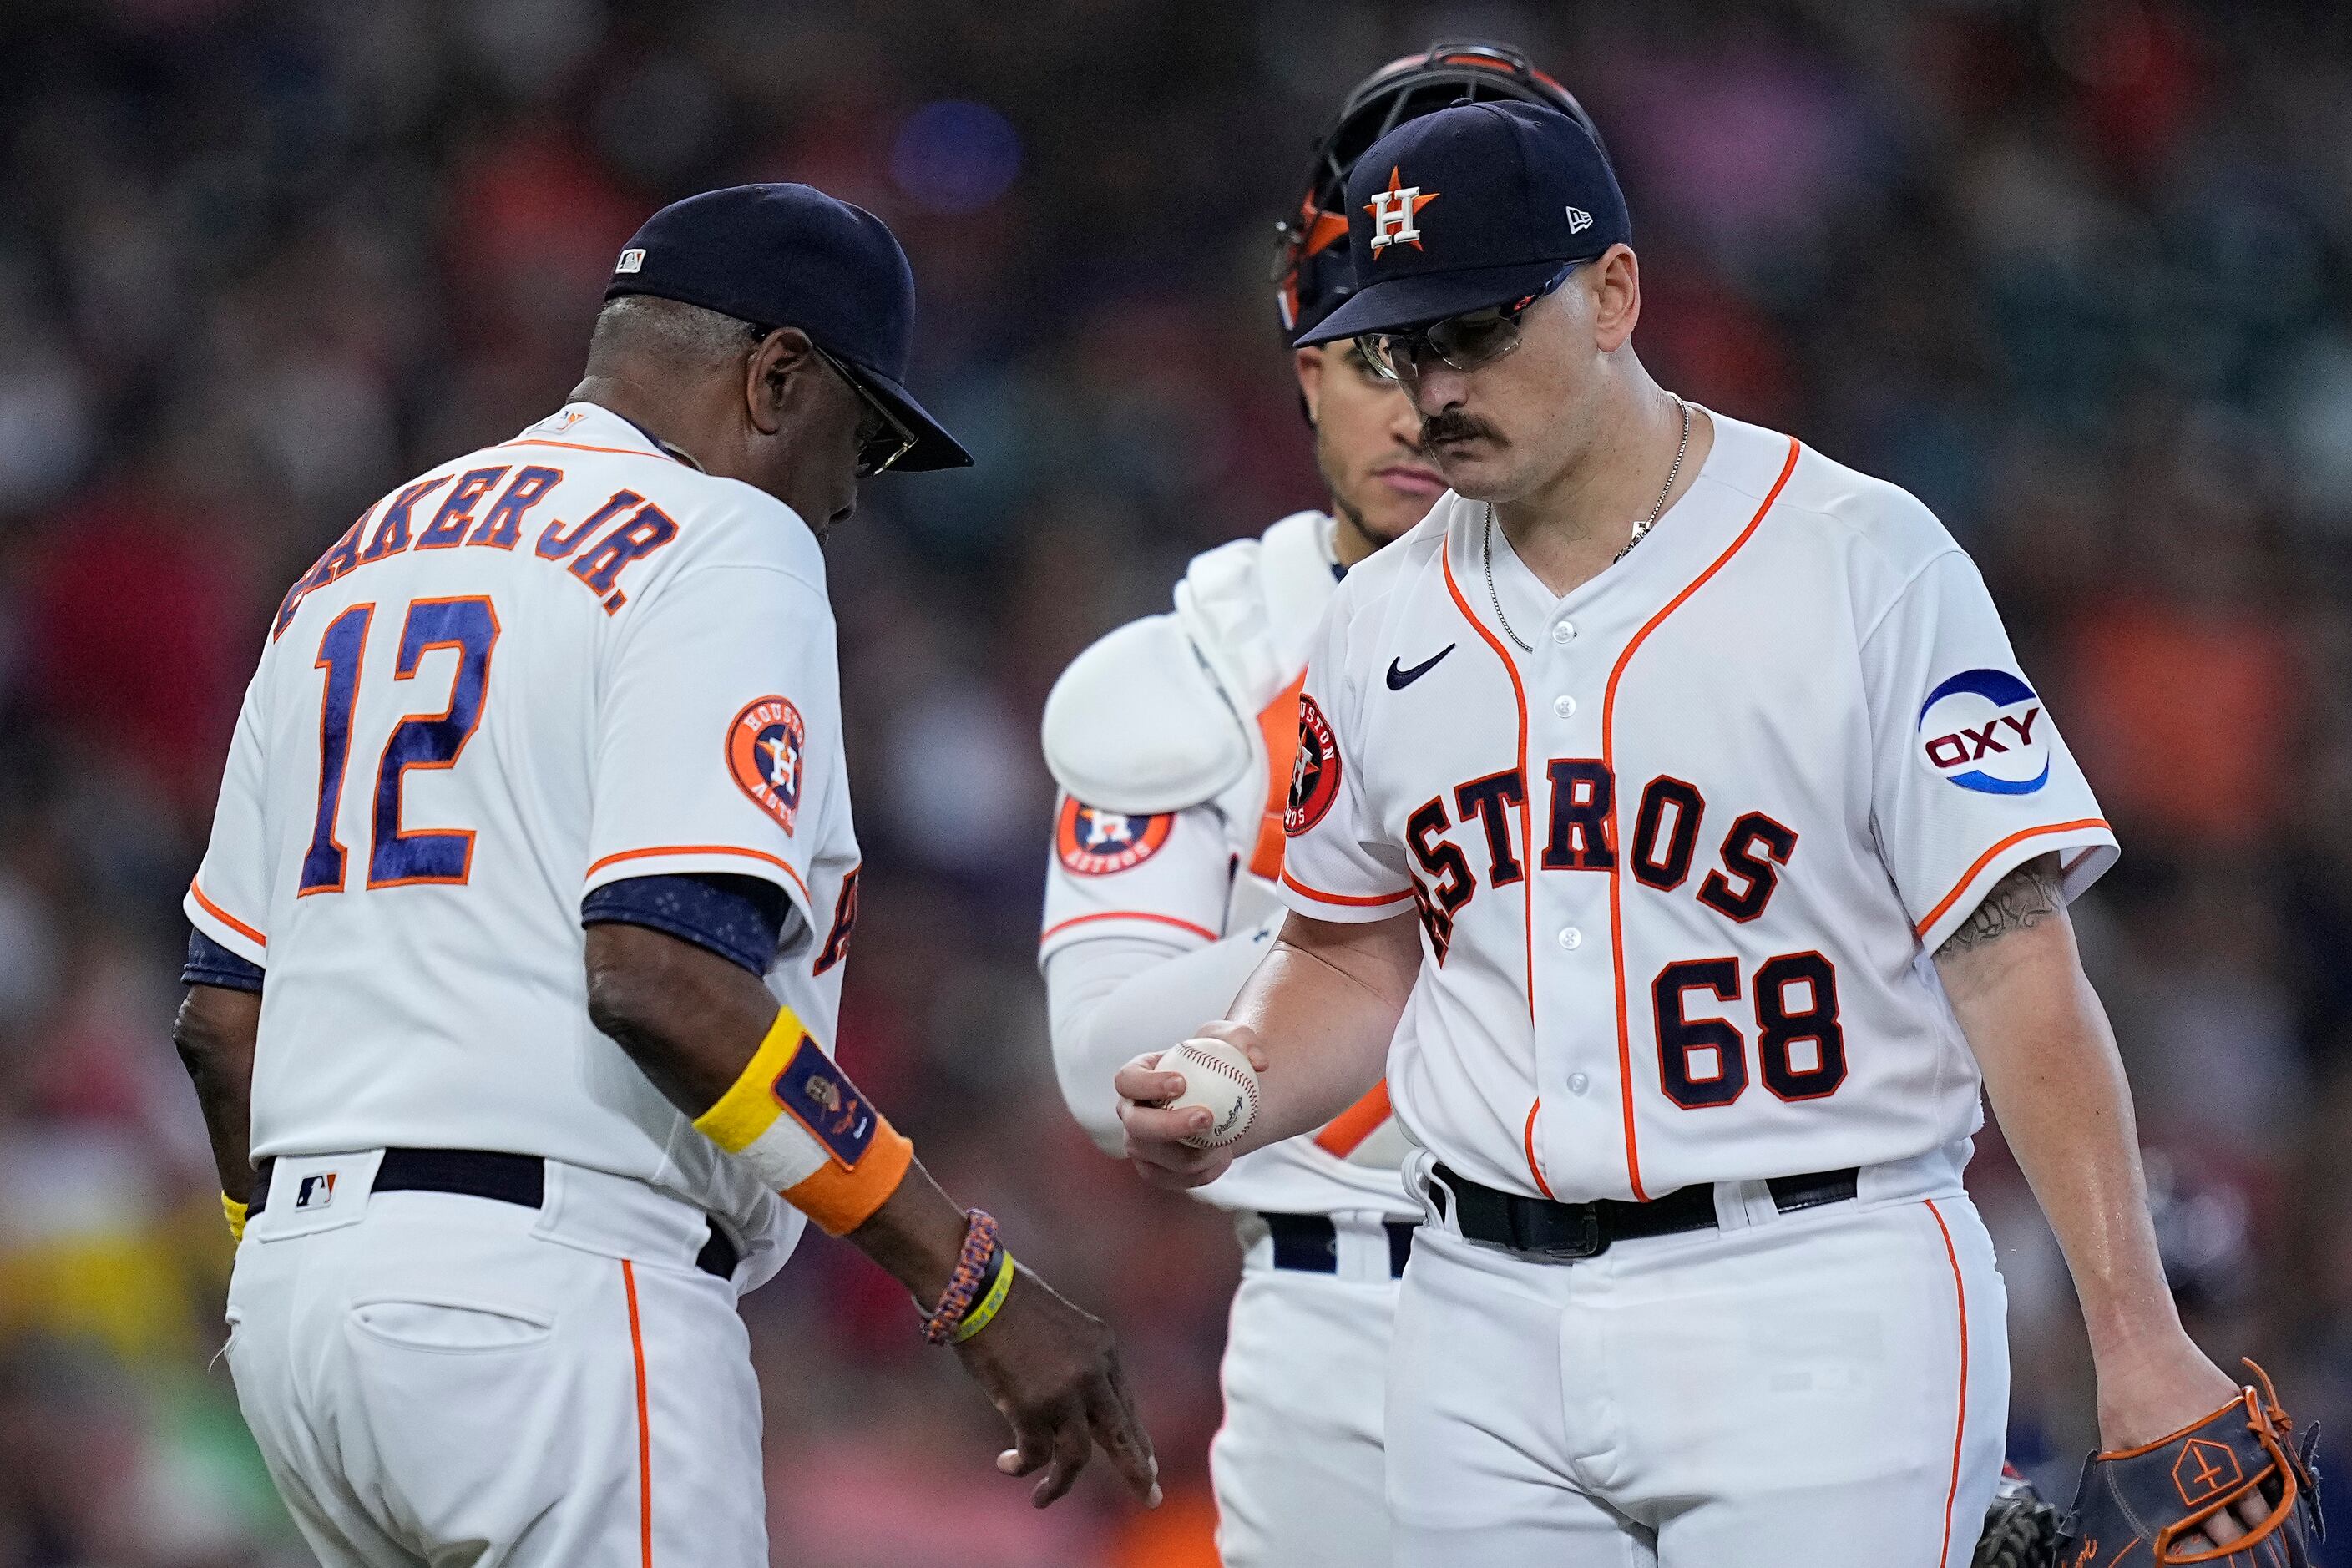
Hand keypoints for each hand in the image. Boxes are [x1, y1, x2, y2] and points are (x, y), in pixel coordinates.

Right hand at [954, 1262, 1158, 1508]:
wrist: (979, 1289)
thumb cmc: (1011, 1304)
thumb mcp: (1061, 1329)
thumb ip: (1077, 1364)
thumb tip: (1078, 1408)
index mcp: (1104, 1348)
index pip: (1125, 1403)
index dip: (1135, 1436)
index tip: (1147, 1463)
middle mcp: (1093, 1372)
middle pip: (1122, 1434)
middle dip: (1136, 1469)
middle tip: (1150, 1497)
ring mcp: (1065, 1392)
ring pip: (1078, 1457)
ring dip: (1061, 1484)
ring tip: (1043, 1499)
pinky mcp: (1032, 1408)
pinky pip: (1036, 1455)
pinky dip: (1021, 1466)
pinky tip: (1007, 1465)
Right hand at [1113, 1023, 1271, 1191]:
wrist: (1223, 1103)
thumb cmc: (1218, 1065)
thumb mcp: (1232, 1042)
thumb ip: (1243, 1041)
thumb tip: (1257, 1062)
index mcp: (1137, 1078)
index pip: (1127, 1080)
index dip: (1147, 1084)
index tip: (1181, 1083)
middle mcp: (1132, 1113)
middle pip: (1136, 1125)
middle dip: (1168, 1125)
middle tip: (1207, 1117)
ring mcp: (1140, 1146)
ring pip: (1158, 1158)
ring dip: (1194, 1153)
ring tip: (1225, 1142)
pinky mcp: (1155, 1171)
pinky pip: (1175, 1179)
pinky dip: (1202, 1172)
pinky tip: (1223, 1157)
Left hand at [2096, 1332, 2268, 1547]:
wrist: (2143, 1348)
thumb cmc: (2123, 1395)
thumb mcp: (2117, 1442)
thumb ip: (2134, 1478)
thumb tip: (2142, 1504)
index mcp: (2178, 1475)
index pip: (2209, 1526)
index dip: (2217, 1542)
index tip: (2218, 1548)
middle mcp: (2211, 1462)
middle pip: (2244, 1515)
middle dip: (2248, 1533)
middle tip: (2249, 1542)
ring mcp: (2232, 1439)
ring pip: (2261, 1490)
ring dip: (2264, 1509)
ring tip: (2262, 1522)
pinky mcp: (2244, 1417)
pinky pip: (2267, 1456)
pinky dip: (2269, 1473)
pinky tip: (2266, 1485)